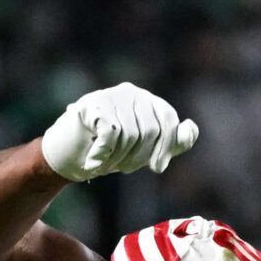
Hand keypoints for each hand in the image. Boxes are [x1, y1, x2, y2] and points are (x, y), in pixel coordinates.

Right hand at [41, 85, 198, 182]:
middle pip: (150, 130)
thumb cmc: (112, 152)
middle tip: (122, 168)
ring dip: (118, 158)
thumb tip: (191, 129)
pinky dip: (102, 155)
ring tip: (106, 162)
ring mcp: (110, 96)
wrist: (69, 155)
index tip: (157, 168)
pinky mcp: (91, 105)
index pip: (168, 119)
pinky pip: (110, 135)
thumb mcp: (147, 150)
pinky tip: (92, 164)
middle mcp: (131, 93)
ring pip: (129, 135)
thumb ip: (172, 142)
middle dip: (138, 157)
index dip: (166, 147)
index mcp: (148, 101)